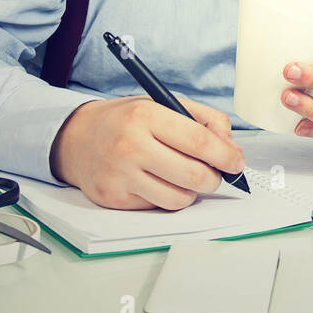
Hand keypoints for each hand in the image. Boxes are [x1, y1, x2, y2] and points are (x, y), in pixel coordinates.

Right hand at [51, 95, 245, 209]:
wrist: (76, 138)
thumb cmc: (126, 120)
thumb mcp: (162, 104)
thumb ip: (204, 120)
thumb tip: (232, 150)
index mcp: (146, 115)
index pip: (199, 141)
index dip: (225, 156)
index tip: (236, 162)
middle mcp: (131, 145)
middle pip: (193, 176)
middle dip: (214, 179)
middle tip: (215, 174)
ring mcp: (120, 175)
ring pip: (178, 199)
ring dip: (191, 192)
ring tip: (184, 177)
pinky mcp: (113, 199)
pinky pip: (157, 207)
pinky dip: (166, 198)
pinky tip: (158, 182)